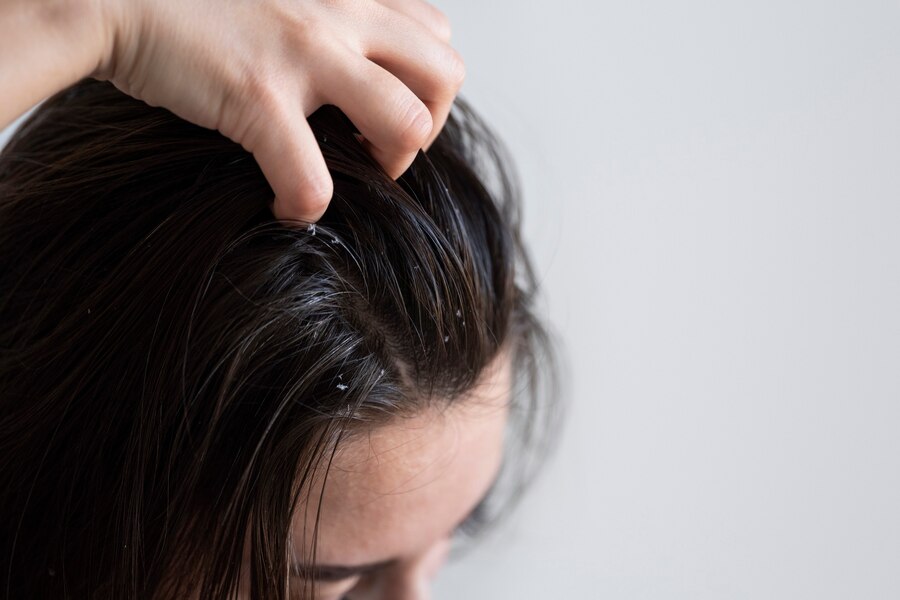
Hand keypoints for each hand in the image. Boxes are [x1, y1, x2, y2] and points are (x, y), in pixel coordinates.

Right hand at [93, 0, 465, 223]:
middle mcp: (340, 13)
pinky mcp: (257, 95)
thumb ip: (328, 17)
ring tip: (349, 173)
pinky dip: (304, 208)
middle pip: (445, 76)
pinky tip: (283, 208)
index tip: (386, 111)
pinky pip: (311, 178)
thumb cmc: (197, 1)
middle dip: (427, 127)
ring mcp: (304, 54)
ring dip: (389, 165)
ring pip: (409, 123)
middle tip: (380, 148)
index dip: (425, 87)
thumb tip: (356, 67)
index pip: (436, 37)